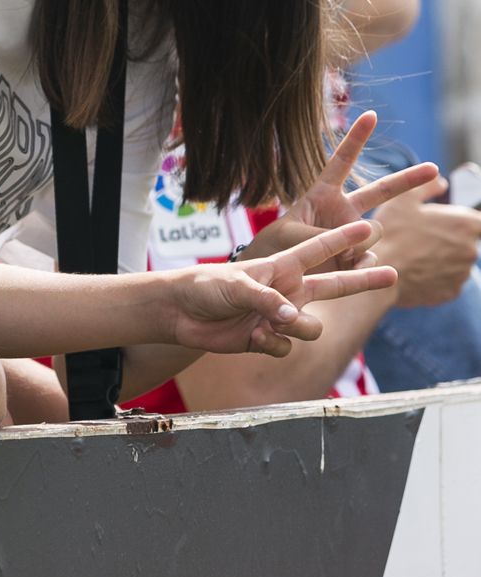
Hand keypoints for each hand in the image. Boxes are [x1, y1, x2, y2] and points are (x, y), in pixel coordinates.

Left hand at [167, 220, 396, 357]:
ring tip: (268, 323)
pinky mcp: (270, 339)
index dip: (343, 239)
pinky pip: (287, 347)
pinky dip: (272, 344)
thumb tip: (292, 317)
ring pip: (311, 327)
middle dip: (363, 280)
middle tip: (393, 274)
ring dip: (296, 328)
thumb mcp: (236, 285)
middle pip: (335, 286)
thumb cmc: (206, 286)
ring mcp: (281, 316)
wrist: (183, 314)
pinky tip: (253, 337)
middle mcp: (288, 290)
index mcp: (282, 267)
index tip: (367, 228)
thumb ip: (267, 300)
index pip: (319, 250)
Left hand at [248, 112, 438, 268]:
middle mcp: (343, 212)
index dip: (356, 138)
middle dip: (409, 180)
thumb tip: (364, 251)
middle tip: (435, 169)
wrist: (276, 281)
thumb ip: (326, 237)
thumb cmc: (276, 249)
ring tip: (332, 253)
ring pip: (374, 234)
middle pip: (380, 191)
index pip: (342, 162)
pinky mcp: (357, 258)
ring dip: (358, 244)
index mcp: (322, 195)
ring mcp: (354, 235)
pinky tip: (347, 271)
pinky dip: (363, 268)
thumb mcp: (293, 236)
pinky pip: (372, 261)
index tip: (371, 114)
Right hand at [374, 182, 480, 307]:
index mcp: (464, 224)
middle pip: (466, 239)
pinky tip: (415, 267)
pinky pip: (447, 278)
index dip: (461, 217)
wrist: (377, 273)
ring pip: (456, 259)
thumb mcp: (405, 198)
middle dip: (448, 235)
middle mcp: (470, 250)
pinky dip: (435, 273)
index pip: (478, 220)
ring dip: (442, 255)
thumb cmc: (392, 232)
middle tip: (420, 233)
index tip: (443, 219)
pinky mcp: (451, 292)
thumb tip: (442, 182)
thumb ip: (428, 186)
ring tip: (414, 252)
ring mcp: (462, 274)